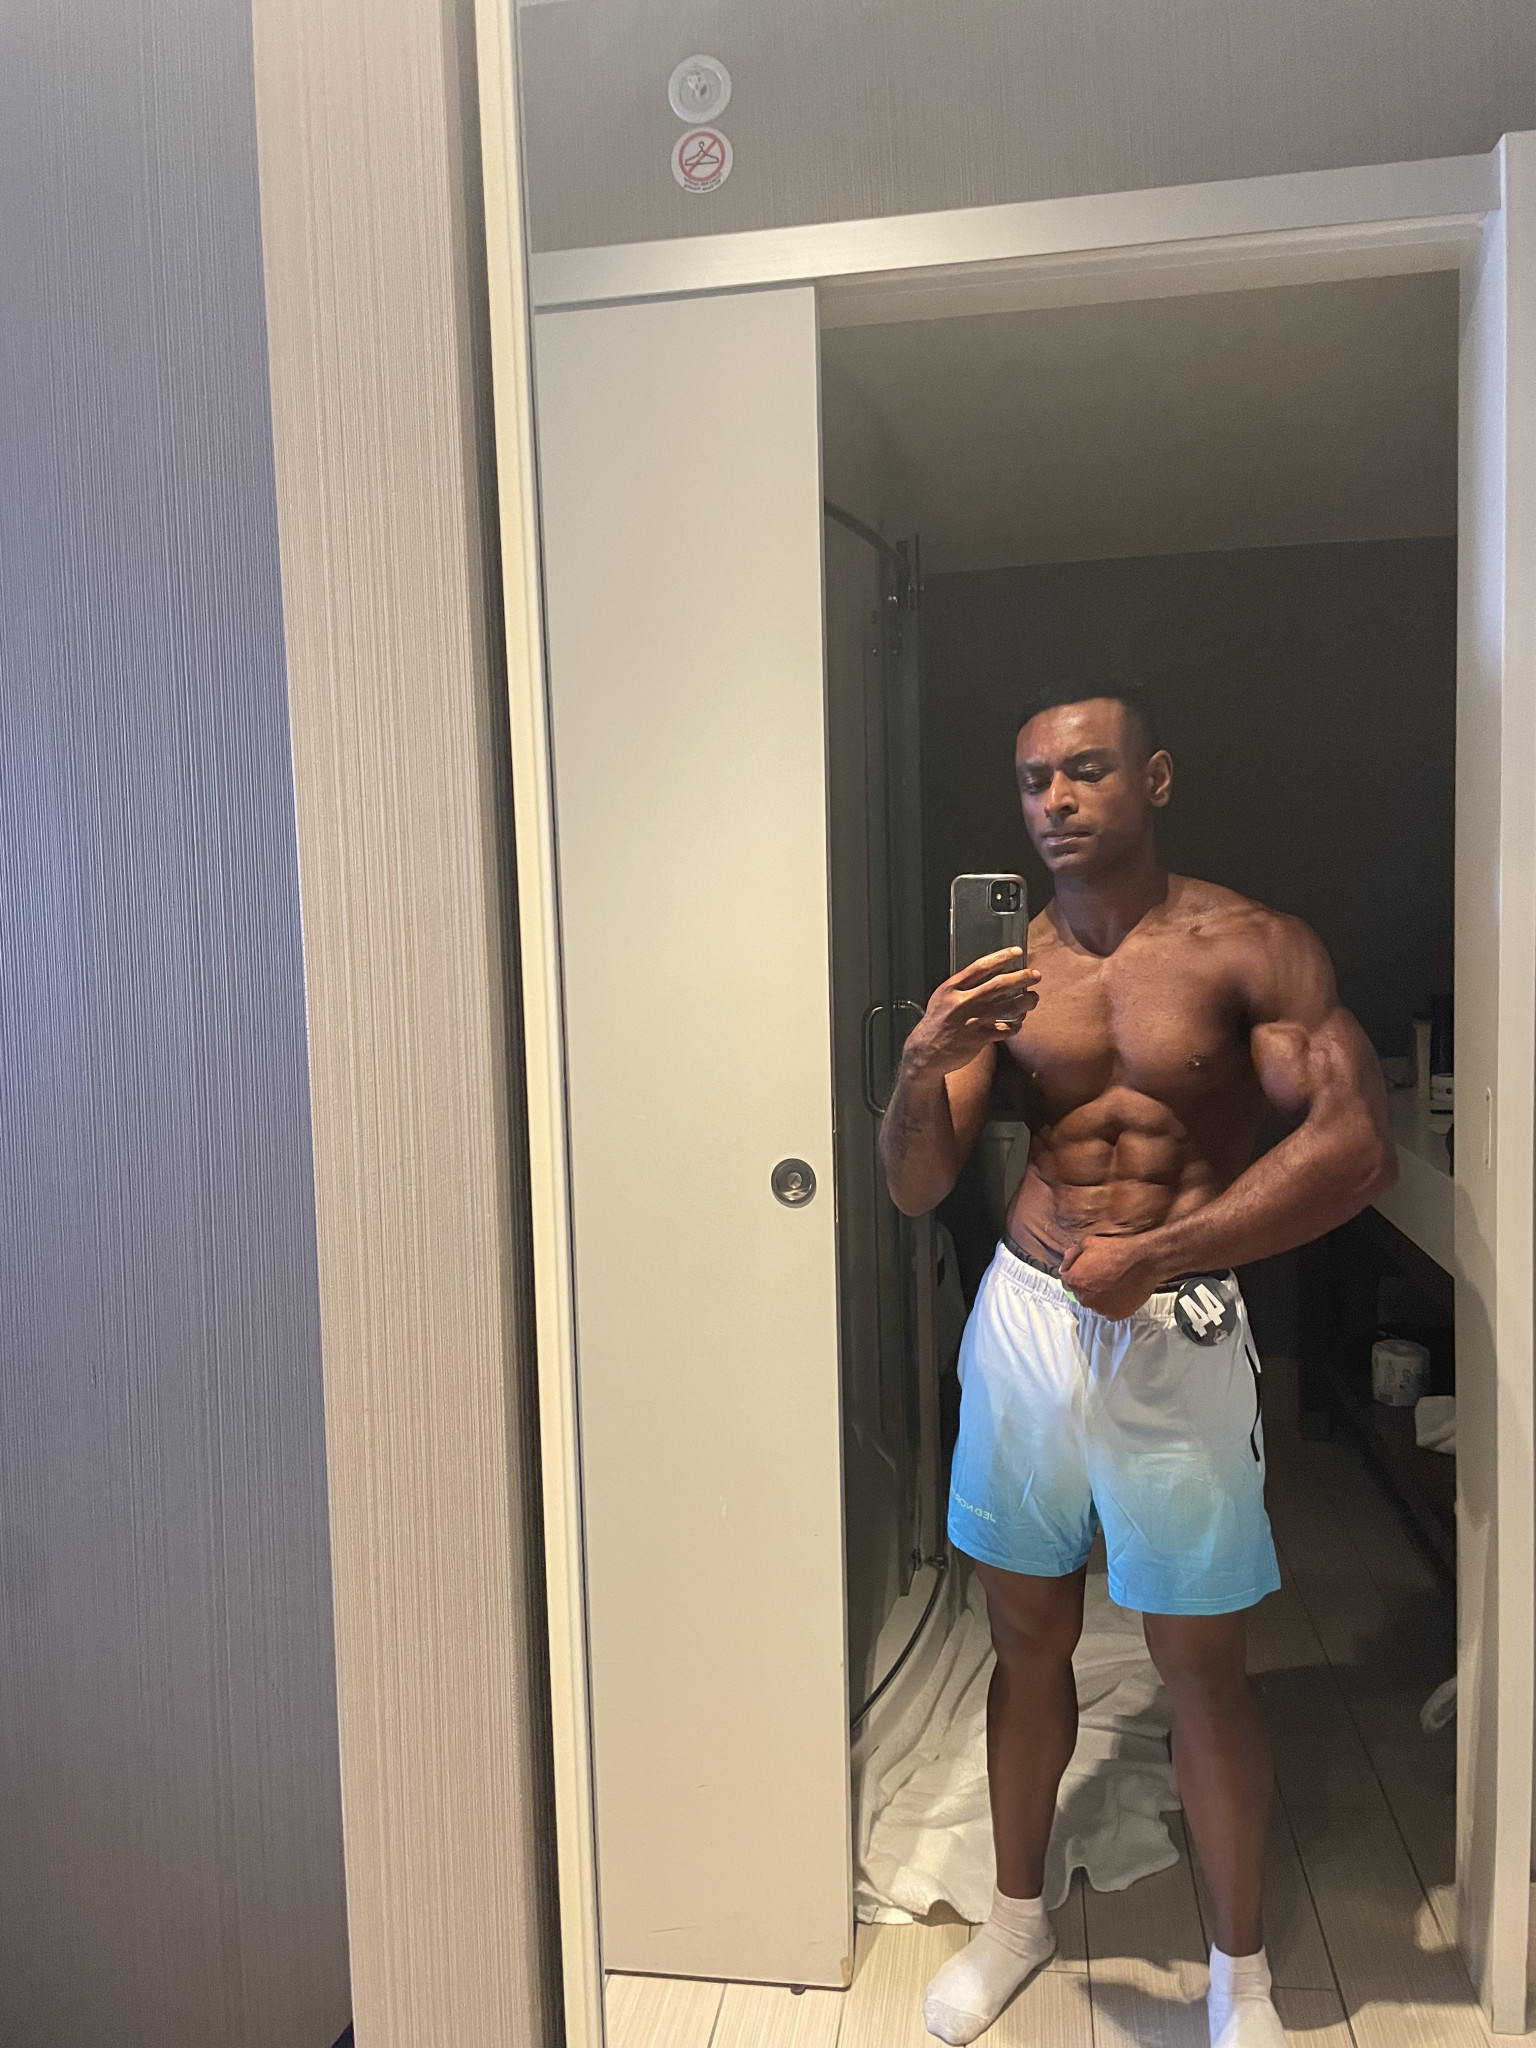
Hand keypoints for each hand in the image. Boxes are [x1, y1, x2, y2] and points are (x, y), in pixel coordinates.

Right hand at [902, 949, 1040, 1078]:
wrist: (927, 1050)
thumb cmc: (938, 1021)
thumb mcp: (944, 996)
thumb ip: (964, 985)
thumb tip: (992, 973)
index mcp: (952, 988)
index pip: (980, 966)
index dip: (1001, 957)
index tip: (1017, 952)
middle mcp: (963, 1002)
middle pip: (999, 985)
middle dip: (1022, 978)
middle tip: (1035, 975)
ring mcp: (972, 1021)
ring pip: (1008, 1007)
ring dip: (1026, 1001)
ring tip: (1033, 998)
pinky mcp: (979, 1038)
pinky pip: (1005, 1030)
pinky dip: (1015, 1026)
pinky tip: (1017, 1024)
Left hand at [1058, 1234, 1162, 1318]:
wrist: (1143, 1261)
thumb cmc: (1115, 1249)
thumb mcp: (1087, 1243)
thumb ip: (1070, 1256)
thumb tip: (1063, 1269)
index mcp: (1074, 1281)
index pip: (1068, 1282)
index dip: (1078, 1275)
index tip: (1089, 1271)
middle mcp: (1084, 1298)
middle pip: (1081, 1295)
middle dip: (1089, 1287)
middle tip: (1104, 1276)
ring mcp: (1100, 1309)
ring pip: (1096, 1304)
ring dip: (1101, 1297)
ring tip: (1114, 1284)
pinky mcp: (1115, 1315)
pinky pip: (1110, 1311)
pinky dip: (1114, 1304)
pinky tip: (1121, 1292)